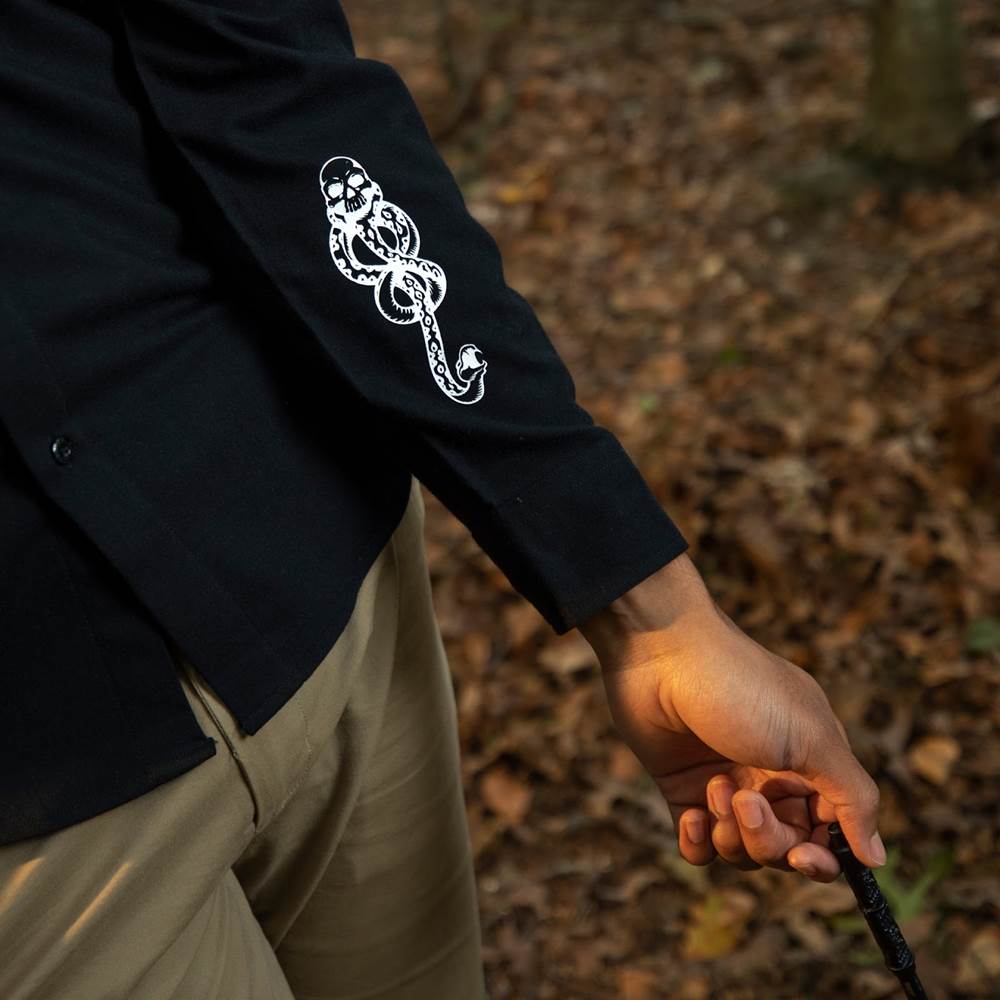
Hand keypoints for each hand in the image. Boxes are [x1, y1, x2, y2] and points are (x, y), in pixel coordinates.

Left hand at [578, 553, 885, 881]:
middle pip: (785, 848)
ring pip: (742, 850)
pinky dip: (697, 843)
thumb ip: (851, 798)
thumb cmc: (743, 686)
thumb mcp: (812, 738)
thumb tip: (878, 856)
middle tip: (745, 801)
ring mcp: (725, 784)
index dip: (821, 856)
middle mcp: (770, 777)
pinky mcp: (682, 787)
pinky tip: (691, 816)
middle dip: (768, 839)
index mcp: (811, 762)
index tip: (805, 857)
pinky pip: (698, 846)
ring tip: (714, 788)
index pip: (829, 833)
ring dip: (732, 834)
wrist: (663, 653)